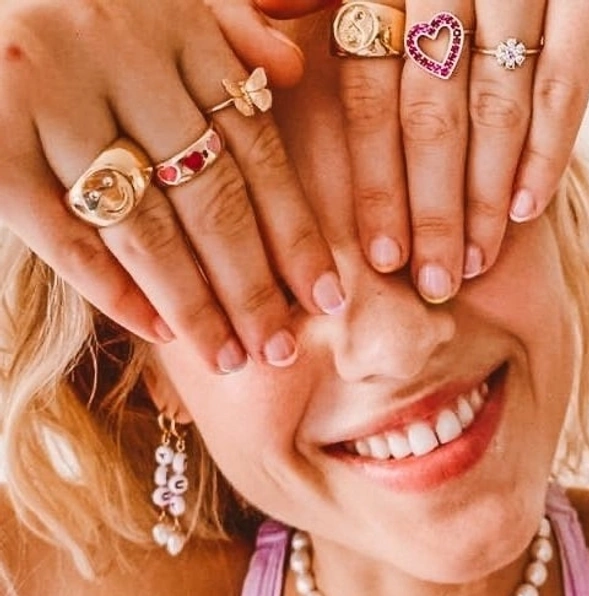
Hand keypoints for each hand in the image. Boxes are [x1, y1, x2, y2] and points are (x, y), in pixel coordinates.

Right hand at [0, 0, 345, 372]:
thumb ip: (229, 30)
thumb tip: (293, 71)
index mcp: (174, 26)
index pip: (257, 151)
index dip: (296, 232)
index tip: (326, 296)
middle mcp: (120, 57)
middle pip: (210, 199)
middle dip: (252, 285)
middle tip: (281, 347)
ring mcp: (51, 95)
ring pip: (145, 227)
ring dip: (193, 305)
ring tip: (229, 358)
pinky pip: (61, 232)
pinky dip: (110, 290)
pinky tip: (158, 331)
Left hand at [261, 0, 588, 301]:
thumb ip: (298, 1)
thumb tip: (271, 67)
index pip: (371, 102)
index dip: (377, 184)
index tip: (382, 256)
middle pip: (434, 119)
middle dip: (433, 212)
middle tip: (430, 282)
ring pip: (500, 106)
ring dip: (486, 196)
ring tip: (472, 263)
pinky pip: (569, 72)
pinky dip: (550, 144)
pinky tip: (529, 209)